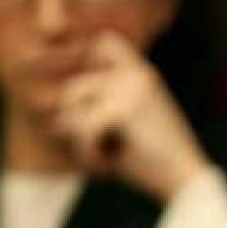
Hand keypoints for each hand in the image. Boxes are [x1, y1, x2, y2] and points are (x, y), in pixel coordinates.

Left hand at [51, 31, 208, 201]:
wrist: (187, 184)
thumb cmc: (154, 163)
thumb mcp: (126, 126)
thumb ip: (99, 106)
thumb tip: (49, 102)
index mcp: (143, 74)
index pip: (103, 44)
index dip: (74, 53)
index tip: (39, 63)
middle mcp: (138, 73)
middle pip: (75, 87)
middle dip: (69, 119)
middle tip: (88, 146)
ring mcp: (131, 87)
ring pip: (72, 106)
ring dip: (80, 141)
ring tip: (104, 159)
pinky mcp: (124, 108)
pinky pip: (81, 129)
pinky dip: (88, 154)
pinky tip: (109, 168)